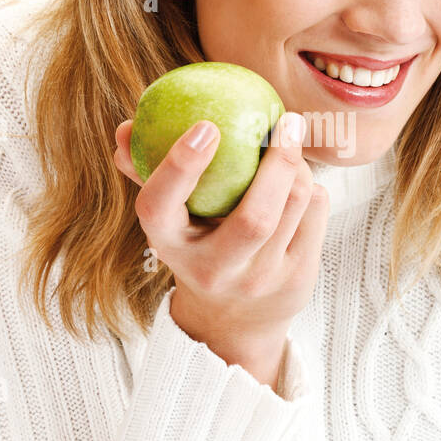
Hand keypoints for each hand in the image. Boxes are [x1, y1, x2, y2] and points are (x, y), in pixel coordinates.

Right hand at [113, 110, 329, 362]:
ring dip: (298, 166)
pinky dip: (311, 187)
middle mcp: (214, 270)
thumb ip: (147, 172)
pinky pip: (316, 214)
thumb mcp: (167, 219)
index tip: (206, 126)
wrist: (232, 319)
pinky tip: (301, 176)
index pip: (160, 207)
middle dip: (277, 163)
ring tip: (291, 138)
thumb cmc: (194, 245)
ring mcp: (260, 279)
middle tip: (285, 120)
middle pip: (254, 218)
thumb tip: (124, 129)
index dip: (179, 166)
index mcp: (170, 245)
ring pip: (295, 207)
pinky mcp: (297, 278)